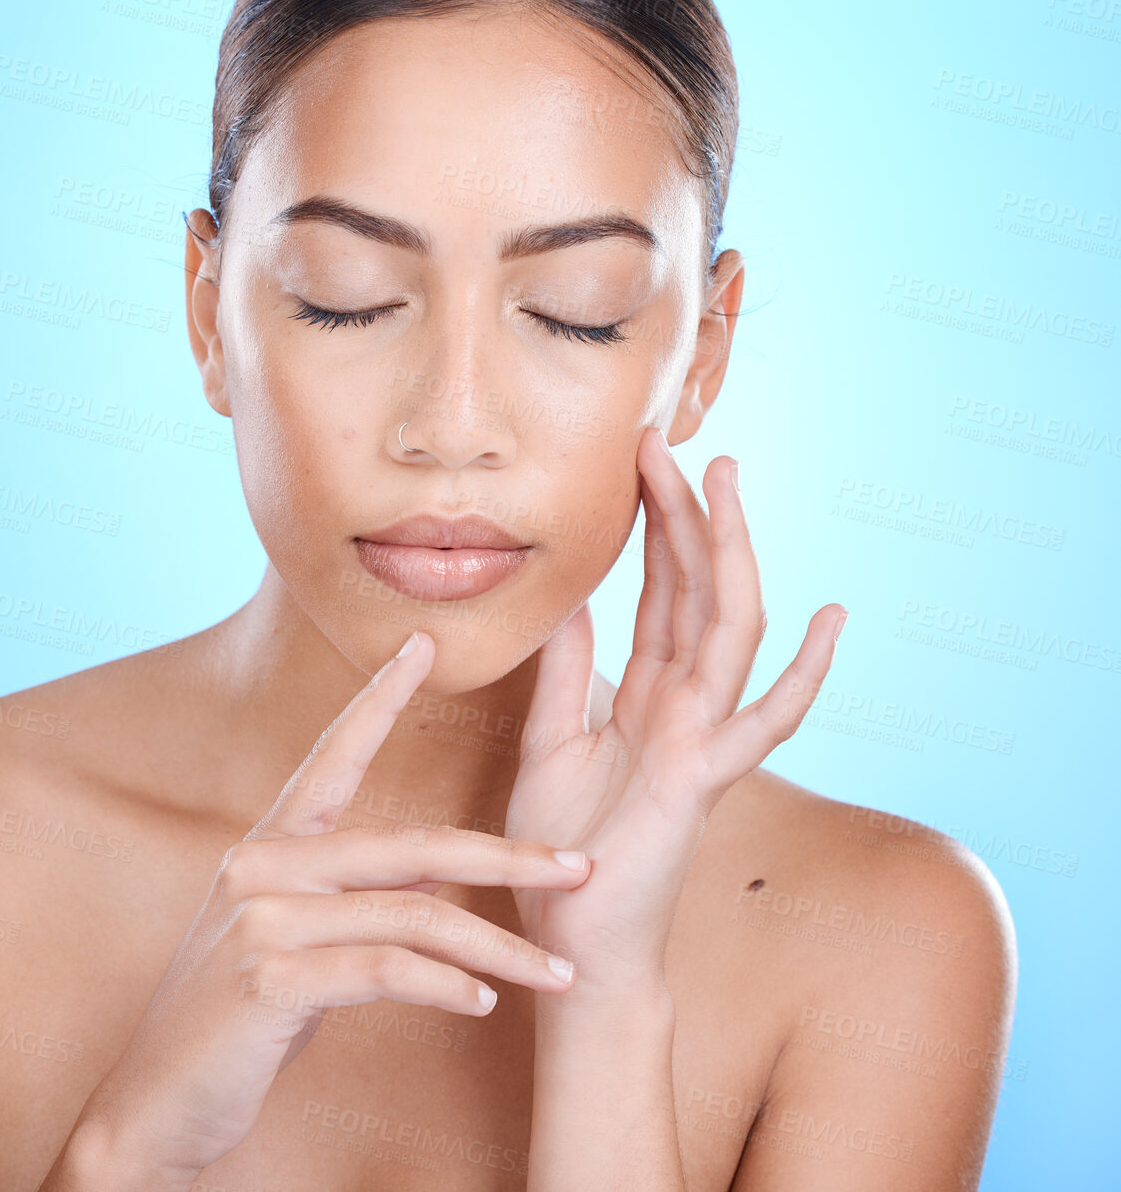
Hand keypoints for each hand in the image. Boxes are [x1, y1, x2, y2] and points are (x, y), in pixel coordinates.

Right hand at [52, 630, 591, 1190]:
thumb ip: (350, 897)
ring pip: (413, 915)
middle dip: (506, 857)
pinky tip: (484, 1002)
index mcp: (269, 846)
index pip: (333, 754)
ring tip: (557, 973)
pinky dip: (445, 985)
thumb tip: (436, 877)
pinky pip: (384, 971)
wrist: (155, 1106)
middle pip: (410, 846)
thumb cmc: (233, 1025)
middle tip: (579, 867)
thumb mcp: (291, 941)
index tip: (422, 645)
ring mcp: (261, 918)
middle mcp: (262, 864)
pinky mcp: (268, 979)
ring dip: (498, 948)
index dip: (380, 697)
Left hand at [506, 427, 845, 999]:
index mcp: (645, 694)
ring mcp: (702, 737)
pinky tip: (831, 619)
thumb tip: (572, 604)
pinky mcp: (705, 778)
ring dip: (730, 554)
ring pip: (728, 628)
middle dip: (686, 516)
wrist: (571, 936)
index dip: (654, 527)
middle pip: (695, 589)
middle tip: (667, 443)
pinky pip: (764, 720)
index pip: (659, 591)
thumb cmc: (562, 851)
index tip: (640, 460)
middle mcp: (683, 705)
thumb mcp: (547, 745)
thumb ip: (564, 677)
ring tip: (727, 482)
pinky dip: (804, 674)